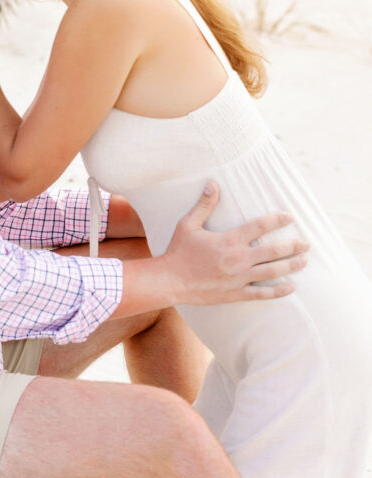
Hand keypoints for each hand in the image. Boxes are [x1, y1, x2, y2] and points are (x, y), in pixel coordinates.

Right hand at [161, 182, 308, 305]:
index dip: (277, 220)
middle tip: (307, 243)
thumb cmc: (179, 251)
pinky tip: (292, 287)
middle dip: (293, 246)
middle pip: (273, 251)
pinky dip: (279, 291)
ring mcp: (239, 278)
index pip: (259, 226)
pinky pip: (262, 293)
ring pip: (272, 271)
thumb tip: (212, 183)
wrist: (170, 280)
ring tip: (305, 261)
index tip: (290, 216)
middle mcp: (238, 259)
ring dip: (291, 266)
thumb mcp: (189, 224)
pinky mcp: (236, 293)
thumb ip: (204, 205)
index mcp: (229, 240)